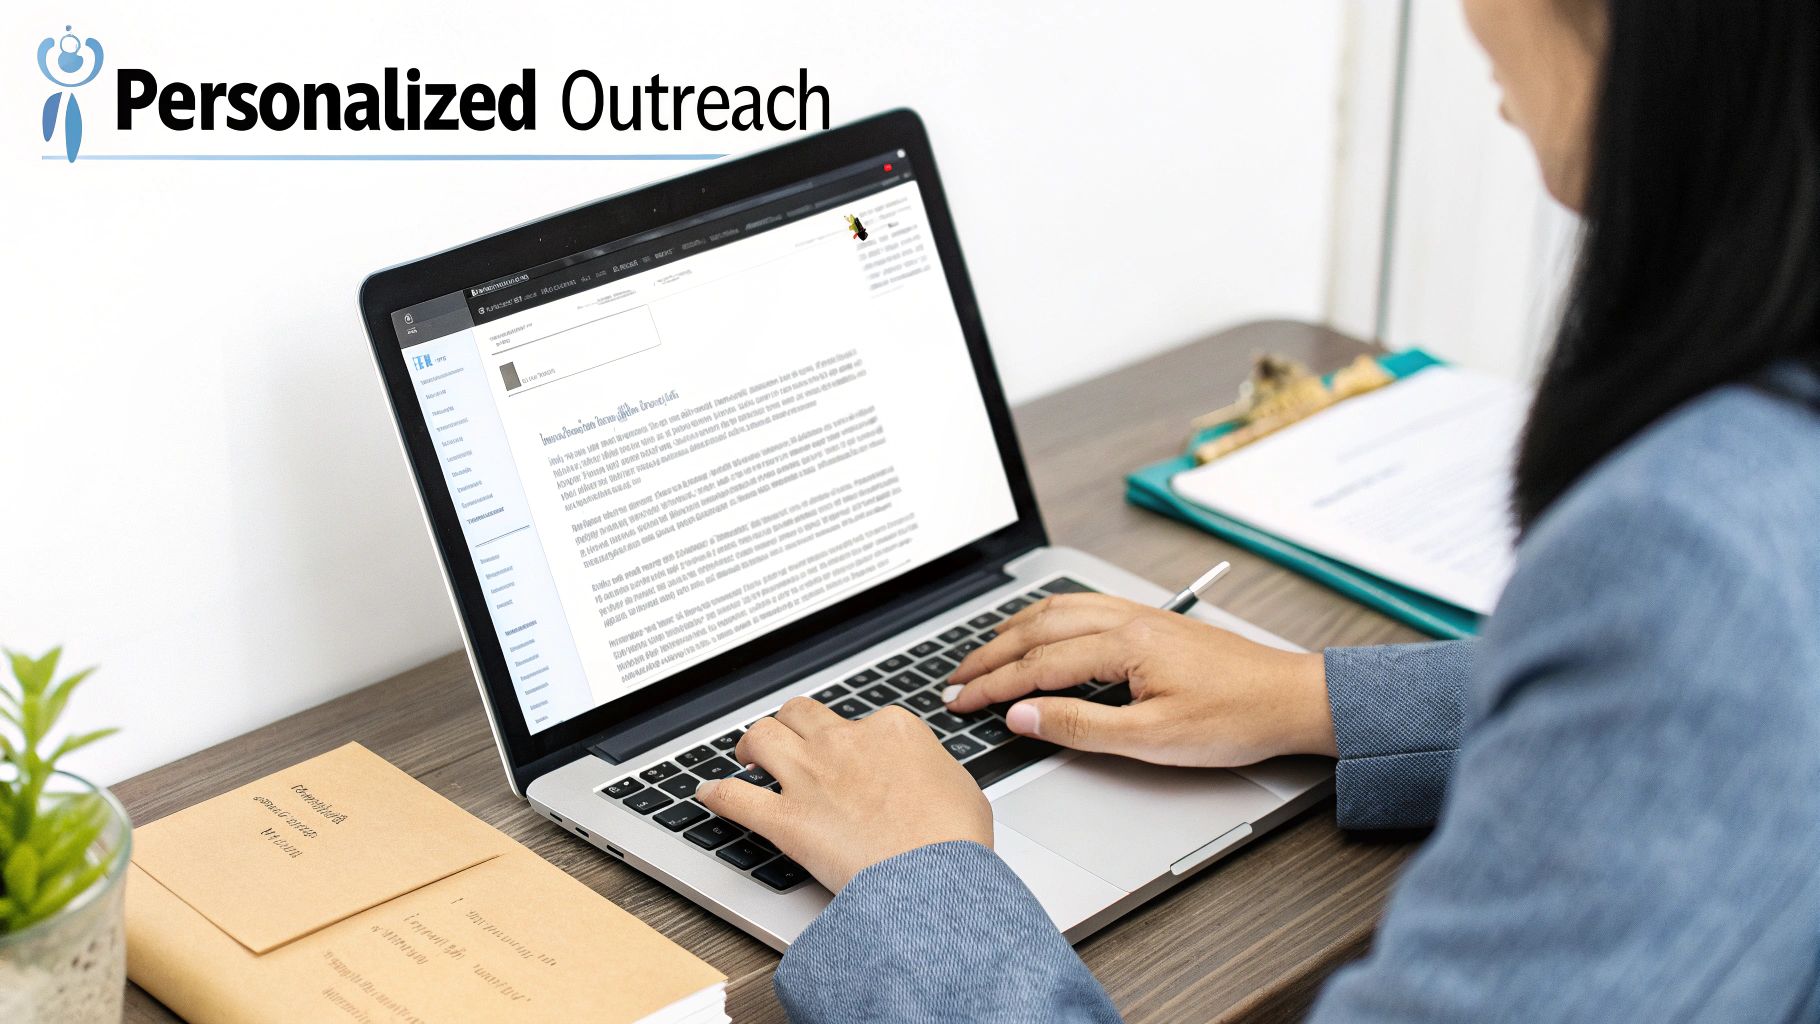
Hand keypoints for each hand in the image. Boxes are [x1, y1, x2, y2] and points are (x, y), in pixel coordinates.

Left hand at [697, 696, 991, 891]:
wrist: (931, 876)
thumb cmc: (953, 839)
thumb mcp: (961, 787)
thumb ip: (932, 770)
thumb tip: (925, 777)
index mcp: (891, 729)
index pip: (858, 719)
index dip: (850, 738)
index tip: (848, 754)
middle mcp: (844, 742)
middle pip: (801, 714)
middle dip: (791, 724)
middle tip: (787, 740)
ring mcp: (810, 777)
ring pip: (761, 737)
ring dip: (749, 744)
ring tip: (746, 755)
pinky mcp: (786, 818)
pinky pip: (735, 798)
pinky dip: (716, 795)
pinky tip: (708, 795)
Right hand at [942, 592, 1337, 765]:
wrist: (1292, 697)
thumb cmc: (1236, 718)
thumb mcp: (1153, 739)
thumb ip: (1082, 726)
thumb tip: (1024, 717)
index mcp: (1123, 644)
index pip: (1038, 666)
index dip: (993, 686)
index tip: (960, 702)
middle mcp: (1126, 618)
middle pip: (1038, 629)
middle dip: (990, 655)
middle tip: (955, 679)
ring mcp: (1139, 615)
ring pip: (1058, 610)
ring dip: (1013, 631)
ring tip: (984, 653)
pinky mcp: (1151, 620)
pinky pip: (1082, 607)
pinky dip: (1046, 618)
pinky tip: (1041, 628)